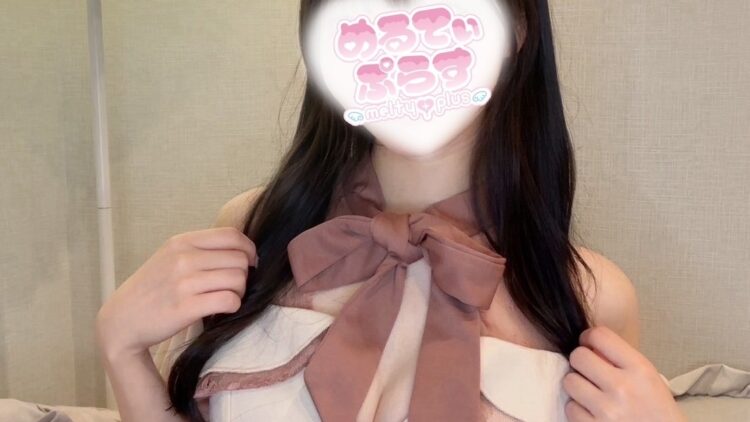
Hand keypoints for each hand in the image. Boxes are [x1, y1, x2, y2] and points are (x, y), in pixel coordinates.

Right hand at [95, 227, 256, 360]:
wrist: (122, 321)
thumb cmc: (152, 289)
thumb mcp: (170, 257)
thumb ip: (200, 250)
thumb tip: (242, 250)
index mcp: (181, 242)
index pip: (232, 235)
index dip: (248, 249)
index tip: (249, 262)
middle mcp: (183, 258)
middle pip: (240, 259)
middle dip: (245, 274)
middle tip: (234, 286)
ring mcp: (184, 283)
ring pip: (238, 279)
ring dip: (240, 291)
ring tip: (227, 297)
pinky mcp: (186, 308)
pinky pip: (229, 300)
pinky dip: (233, 306)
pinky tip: (222, 308)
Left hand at [562, 325, 685, 420]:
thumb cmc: (655, 409)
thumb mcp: (648, 378)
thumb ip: (620, 359)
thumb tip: (588, 344)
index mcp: (640, 369)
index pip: (600, 336)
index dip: (588, 337)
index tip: (589, 344)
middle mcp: (623, 387)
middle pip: (578, 357)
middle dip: (580, 362)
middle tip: (588, 370)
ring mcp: (607, 410)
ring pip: (570, 381)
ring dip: (577, 386)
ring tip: (591, 392)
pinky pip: (570, 408)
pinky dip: (578, 409)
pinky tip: (591, 411)